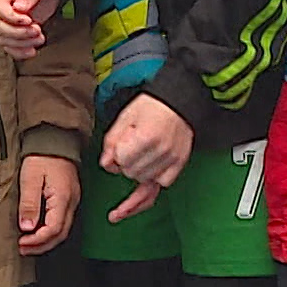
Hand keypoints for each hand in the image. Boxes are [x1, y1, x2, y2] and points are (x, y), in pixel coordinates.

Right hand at [0, 0, 64, 58]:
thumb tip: (19, 8)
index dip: (12, 17)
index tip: (28, 20)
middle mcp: (3, 5)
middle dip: (18, 33)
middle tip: (36, 29)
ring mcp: (8, 18)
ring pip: (3, 38)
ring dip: (21, 43)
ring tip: (39, 38)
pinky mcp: (16, 29)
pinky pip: (10, 45)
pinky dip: (20, 51)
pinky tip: (32, 50)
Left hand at [18, 155, 80, 255]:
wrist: (55, 139)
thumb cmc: (43, 156)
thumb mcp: (30, 178)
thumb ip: (29, 204)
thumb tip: (28, 227)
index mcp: (63, 198)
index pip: (53, 229)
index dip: (37, 241)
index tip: (22, 242)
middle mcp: (71, 202)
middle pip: (60, 234)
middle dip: (41, 246)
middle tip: (24, 249)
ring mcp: (72, 200)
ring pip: (62, 229)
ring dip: (45, 240)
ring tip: (28, 243)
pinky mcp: (69, 197)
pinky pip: (62, 220)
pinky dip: (50, 230)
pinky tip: (38, 230)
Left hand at [102, 94, 193, 220]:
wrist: (178, 102)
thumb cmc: (151, 107)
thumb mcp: (125, 117)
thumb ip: (112, 141)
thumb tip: (106, 164)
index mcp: (146, 136)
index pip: (121, 160)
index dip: (117, 153)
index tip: (120, 143)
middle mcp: (161, 150)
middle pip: (131, 173)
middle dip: (126, 164)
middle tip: (130, 149)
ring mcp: (173, 159)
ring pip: (144, 181)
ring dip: (138, 173)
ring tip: (141, 156)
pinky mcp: (180, 164)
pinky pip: (162, 184)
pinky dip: (154, 179)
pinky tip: (150, 171)